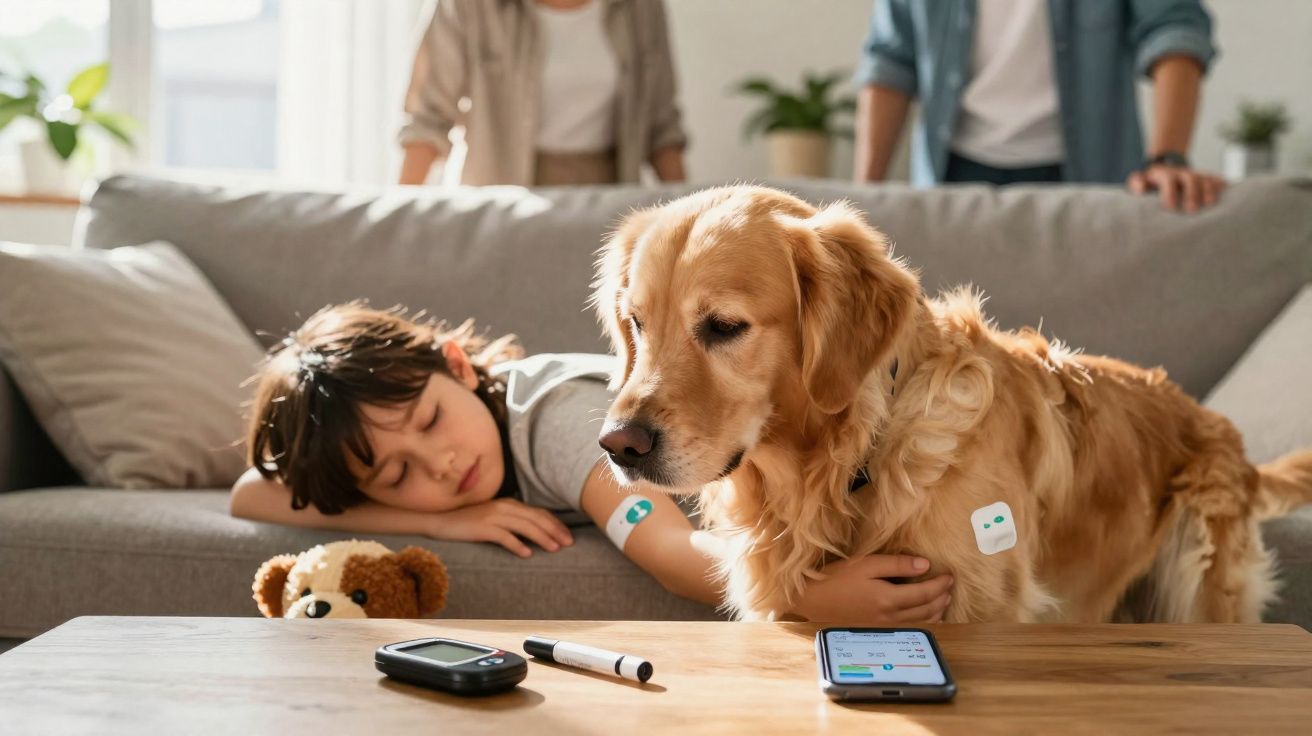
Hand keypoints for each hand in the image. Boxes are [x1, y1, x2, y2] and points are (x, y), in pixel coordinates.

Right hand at [428, 498, 573, 557]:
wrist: (441, 521)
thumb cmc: (470, 522)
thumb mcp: (495, 518)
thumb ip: (513, 522)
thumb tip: (533, 534)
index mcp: (509, 504)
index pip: (538, 512)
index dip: (555, 524)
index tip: (567, 536)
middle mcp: (504, 507)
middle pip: (535, 518)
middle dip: (554, 530)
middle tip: (568, 543)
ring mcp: (493, 517)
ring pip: (524, 526)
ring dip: (541, 537)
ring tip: (554, 549)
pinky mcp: (482, 528)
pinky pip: (503, 536)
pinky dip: (517, 545)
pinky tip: (527, 554)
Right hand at [791, 555, 952, 624]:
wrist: (813, 601)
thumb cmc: (837, 579)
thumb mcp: (866, 564)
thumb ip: (896, 564)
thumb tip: (925, 565)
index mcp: (889, 598)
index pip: (926, 592)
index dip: (941, 583)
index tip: (950, 574)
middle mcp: (891, 617)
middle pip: (927, 609)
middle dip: (942, 597)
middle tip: (950, 585)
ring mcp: (886, 627)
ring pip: (922, 622)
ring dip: (937, 610)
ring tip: (943, 600)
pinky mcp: (880, 631)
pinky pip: (911, 628)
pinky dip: (926, 621)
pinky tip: (927, 615)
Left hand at [1126, 164, 1224, 212]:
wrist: (1164, 173)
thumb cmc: (1150, 184)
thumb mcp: (1140, 182)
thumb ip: (1137, 183)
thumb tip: (1140, 188)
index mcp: (1165, 175)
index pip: (1168, 180)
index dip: (1169, 191)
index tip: (1169, 206)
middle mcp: (1183, 174)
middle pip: (1190, 179)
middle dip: (1192, 193)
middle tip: (1191, 210)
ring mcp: (1197, 176)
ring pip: (1206, 179)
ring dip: (1209, 191)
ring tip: (1210, 204)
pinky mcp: (1208, 180)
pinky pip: (1219, 180)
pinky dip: (1224, 186)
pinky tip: (1228, 194)